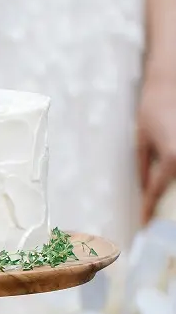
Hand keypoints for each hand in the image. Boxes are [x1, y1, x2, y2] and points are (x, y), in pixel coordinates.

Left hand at [137, 73, 175, 220]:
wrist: (170, 84)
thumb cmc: (152, 110)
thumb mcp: (141, 140)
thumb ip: (144, 169)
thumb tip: (146, 191)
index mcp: (171, 158)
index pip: (158, 192)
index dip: (149, 209)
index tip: (143, 223)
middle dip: (173, 212)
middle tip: (163, 229)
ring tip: (170, 217)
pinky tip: (173, 189)